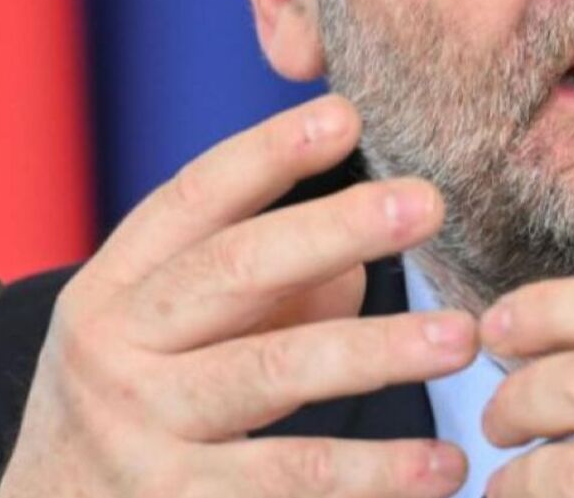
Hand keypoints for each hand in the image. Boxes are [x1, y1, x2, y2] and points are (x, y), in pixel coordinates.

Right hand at [0, 95, 476, 497]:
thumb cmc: (138, 408)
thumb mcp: (164, 335)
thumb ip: (261, 289)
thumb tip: (360, 254)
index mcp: (111, 289)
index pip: (191, 201)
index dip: (268, 154)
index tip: (347, 113)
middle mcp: (113, 352)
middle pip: (235, 272)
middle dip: (336, 229)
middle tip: (429, 202)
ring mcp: (140, 436)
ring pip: (271, 376)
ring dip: (376, 353)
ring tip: (462, 338)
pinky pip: (289, 482)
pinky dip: (373, 477)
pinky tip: (442, 470)